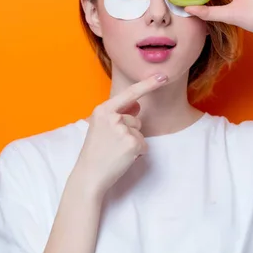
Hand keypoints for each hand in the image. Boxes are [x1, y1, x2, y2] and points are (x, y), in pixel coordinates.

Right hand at [74, 73, 167, 196]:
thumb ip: (119, 113)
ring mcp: (123, 130)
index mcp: (103, 110)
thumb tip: (138, 104)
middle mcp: (113, 117)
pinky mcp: (132, 144)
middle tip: (111, 145)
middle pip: (136, 119)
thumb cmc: (95, 151)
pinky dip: (137, 153)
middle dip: (129, 132)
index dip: (148, 84)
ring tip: (115, 151)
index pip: (130, 94)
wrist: (89, 176)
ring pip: (140, 132)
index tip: (163, 76)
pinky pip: (143, 145)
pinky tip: (122, 158)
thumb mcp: (101, 127)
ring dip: (133, 143)